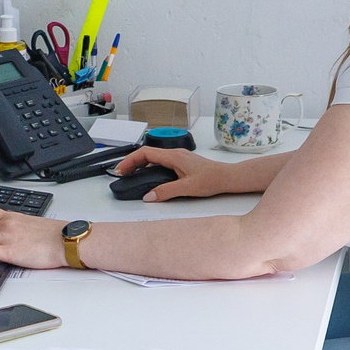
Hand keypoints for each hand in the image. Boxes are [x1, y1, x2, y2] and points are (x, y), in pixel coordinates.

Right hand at [108, 145, 232, 201]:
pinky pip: (161, 161)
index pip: (145, 153)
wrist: (228, 177)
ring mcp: (179, 157)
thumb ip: (166, 192)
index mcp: (174, 156)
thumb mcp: (187, 188)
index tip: (121, 170)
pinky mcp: (182, 163)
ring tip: (131, 175)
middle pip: (147, 154)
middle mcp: (175, 154)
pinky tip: (148, 177)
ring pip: (154, 157)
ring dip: (140, 165)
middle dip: (132, 162)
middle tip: (122, 174)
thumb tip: (148, 196)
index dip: (130, 160)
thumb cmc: (212, 180)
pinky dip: (150, 167)